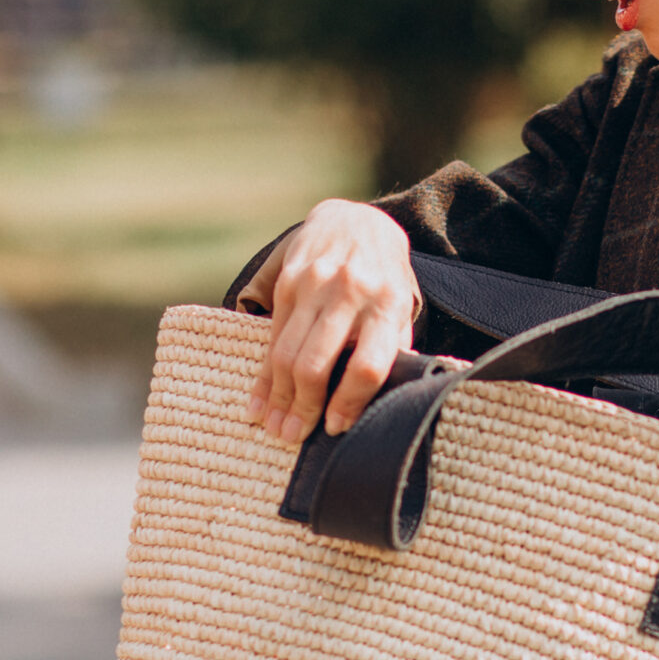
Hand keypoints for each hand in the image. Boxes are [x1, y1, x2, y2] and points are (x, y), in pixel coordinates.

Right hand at [240, 199, 420, 442]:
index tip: (335, 428)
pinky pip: (272, 336)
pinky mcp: (288, 281)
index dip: (349, 403)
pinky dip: (263, 376)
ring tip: (275, 426)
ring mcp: (315, 285)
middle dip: (304, 407)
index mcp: (386, 305)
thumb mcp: (399, 310)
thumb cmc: (384, 280)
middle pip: (318, 363)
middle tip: (294, 437)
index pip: (366, 366)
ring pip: (288, 353)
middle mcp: (350, 293)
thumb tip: (377, 408)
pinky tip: (259, 402)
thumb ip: (391, 351)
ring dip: (278, 397)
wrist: (358, 222)